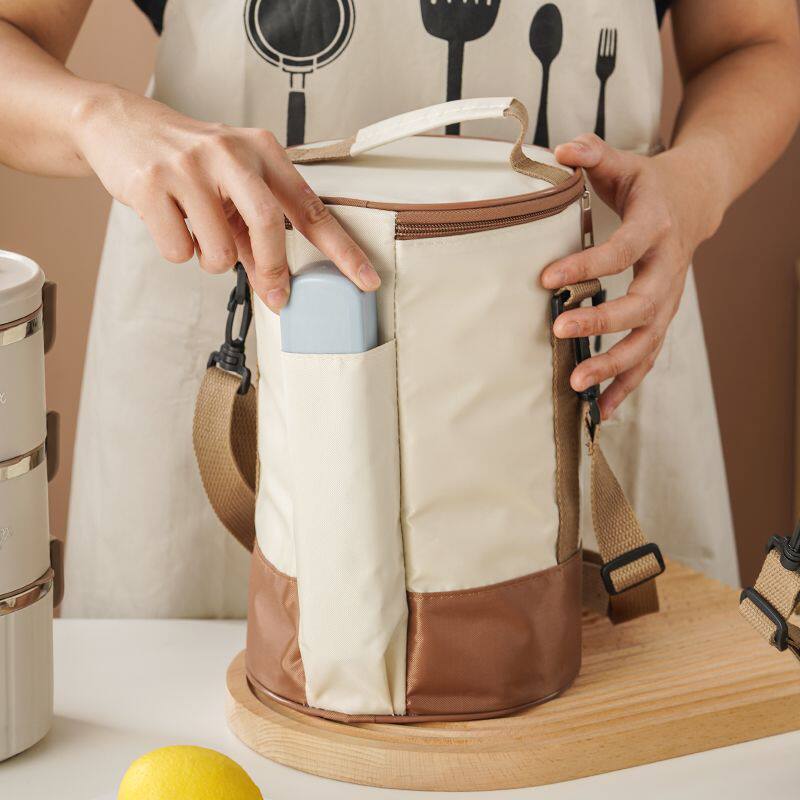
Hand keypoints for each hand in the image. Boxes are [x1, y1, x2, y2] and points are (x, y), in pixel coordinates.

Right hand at [73, 87, 379, 311]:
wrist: (118, 124)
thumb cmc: (187, 159)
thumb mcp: (232, 182)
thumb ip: (256, 229)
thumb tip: (278, 284)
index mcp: (261, 151)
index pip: (310, 207)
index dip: (342, 249)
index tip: (365, 279)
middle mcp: (230, 153)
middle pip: (268, 225)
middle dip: (273, 270)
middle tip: (277, 295)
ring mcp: (189, 166)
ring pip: (219, 250)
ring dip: (213, 261)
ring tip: (200, 235)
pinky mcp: (152, 183)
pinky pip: (179, 251)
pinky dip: (179, 252)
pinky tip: (170, 223)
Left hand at [541, 134, 721, 418]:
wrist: (696, 201)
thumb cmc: (649, 186)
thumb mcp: (624, 164)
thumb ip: (593, 155)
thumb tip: (561, 150)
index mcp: (655, 228)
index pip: (621, 251)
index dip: (587, 266)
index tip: (546, 279)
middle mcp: (666, 269)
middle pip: (641, 306)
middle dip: (602, 323)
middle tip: (558, 332)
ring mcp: (667, 299)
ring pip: (647, 341)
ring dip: (613, 366)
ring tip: (577, 387)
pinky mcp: (661, 319)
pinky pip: (647, 358)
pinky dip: (627, 385)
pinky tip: (602, 410)